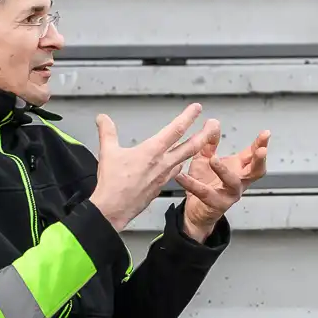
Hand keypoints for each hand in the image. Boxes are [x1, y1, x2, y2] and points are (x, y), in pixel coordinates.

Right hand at [88, 105, 216, 230]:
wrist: (113, 209)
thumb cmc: (113, 184)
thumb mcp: (108, 152)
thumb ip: (107, 132)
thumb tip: (102, 119)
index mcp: (152, 152)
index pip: (175, 130)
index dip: (188, 117)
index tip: (197, 108)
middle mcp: (162, 163)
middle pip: (191, 146)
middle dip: (204, 134)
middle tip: (214, 126)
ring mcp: (164, 176)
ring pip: (185, 159)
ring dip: (195, 149)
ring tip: (201, 142)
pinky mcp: (160, 186)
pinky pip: (175, 173)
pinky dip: (179, 164)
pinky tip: (178, 163)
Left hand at [176, 128, 270, 241]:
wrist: (195, 209)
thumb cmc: (205, 183)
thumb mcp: (206, 159)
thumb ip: (210, 143)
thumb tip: (213, 123)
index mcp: (239, 169)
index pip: (254, 155)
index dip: (261, 144)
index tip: (266, 133)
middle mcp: (239, 182)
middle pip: (256, 172)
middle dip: (259, 160)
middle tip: (261, 150)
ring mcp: (229, 195)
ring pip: (232, 183)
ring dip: (224, 171)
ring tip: (213, 160)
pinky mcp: (215, 205)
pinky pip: (204, 193)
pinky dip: (191, 184)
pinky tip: (181, 176)